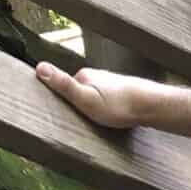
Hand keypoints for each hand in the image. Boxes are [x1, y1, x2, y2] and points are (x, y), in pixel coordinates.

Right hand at [33, 59, 151, 129]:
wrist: (151, 105)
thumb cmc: (118, 105)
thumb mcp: (86, 99)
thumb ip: (64, 85)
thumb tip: (39, 67)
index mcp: (85, 75)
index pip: (65, 88)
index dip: (62, 102)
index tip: (62, 116)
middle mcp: (98, 76)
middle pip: (80, 92)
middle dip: (79, 105)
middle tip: (81, 123)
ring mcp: (111, 83)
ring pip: (95, 97)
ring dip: (93, 109)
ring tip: (96, 123)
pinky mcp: (122, 92)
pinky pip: (108, 102)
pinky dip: (106, 110)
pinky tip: (110, 119)